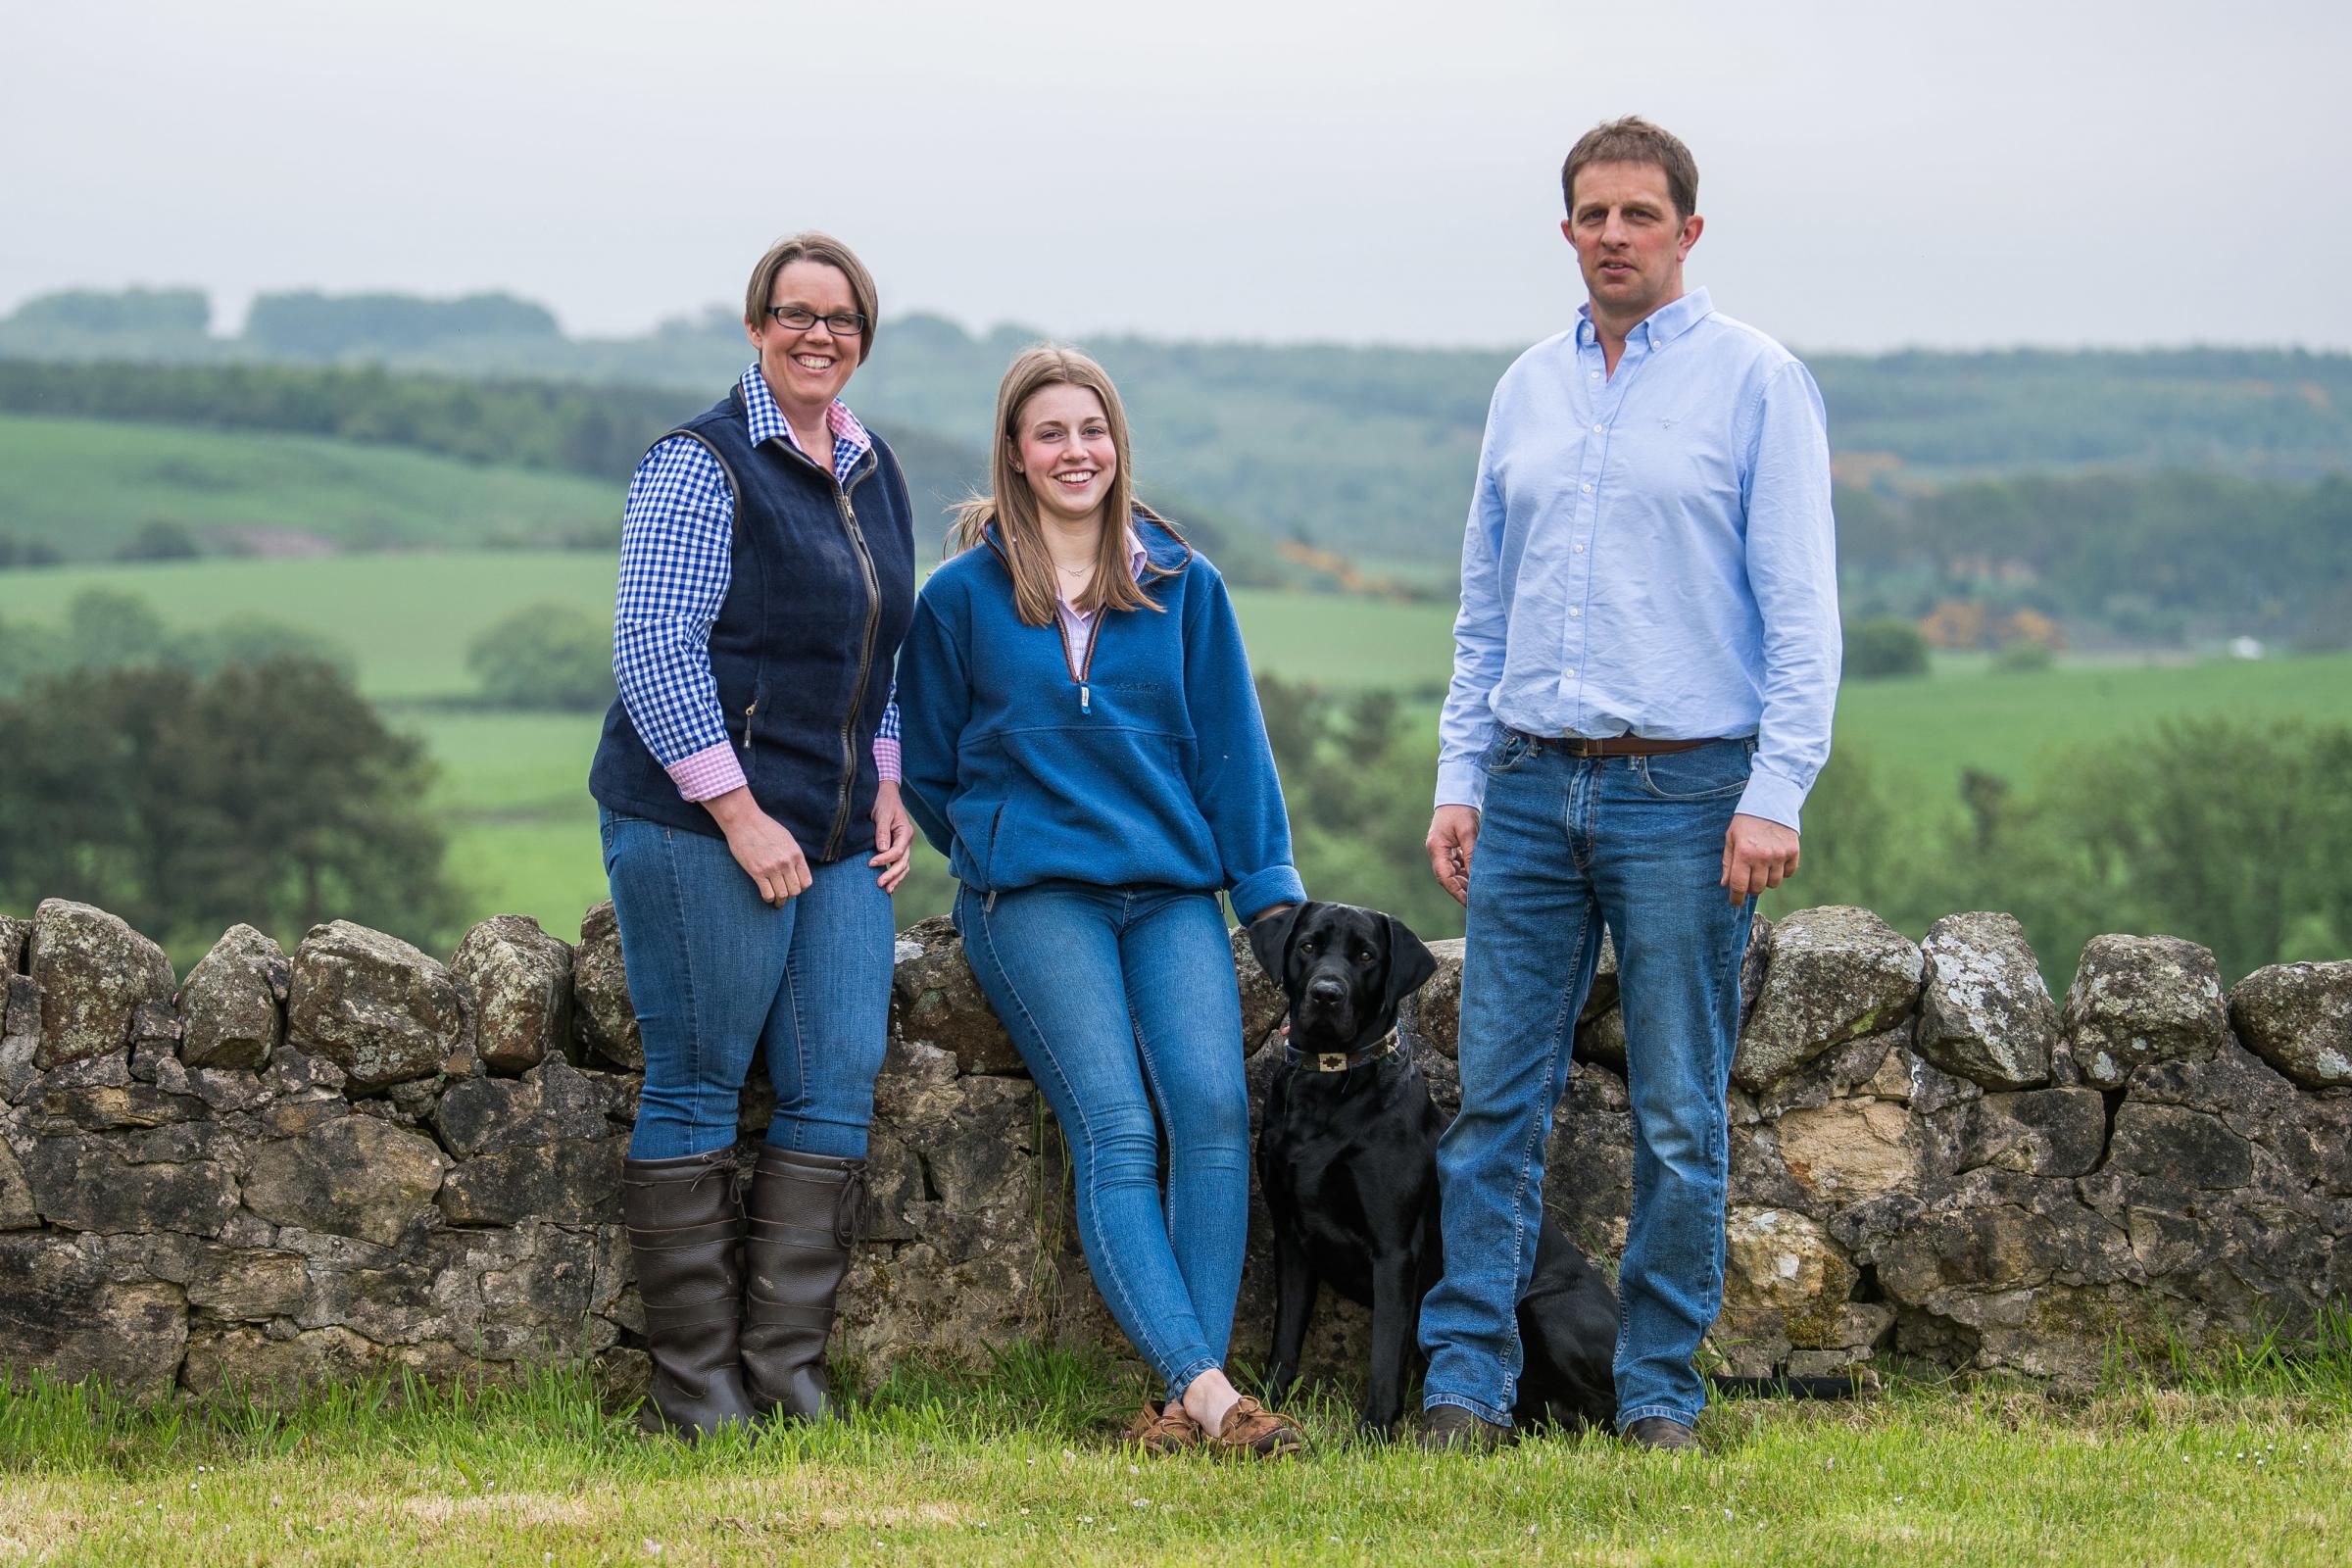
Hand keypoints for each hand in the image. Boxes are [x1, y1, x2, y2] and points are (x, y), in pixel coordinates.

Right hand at [702, 787, 809, 905]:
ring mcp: (772, 868)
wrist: (744, 821)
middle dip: (790, 896)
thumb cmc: (764, 827)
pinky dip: (768, 899)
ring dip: (780, 901)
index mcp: (796, 854)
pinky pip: (767, 894)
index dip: (801, 889)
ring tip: (776, 902)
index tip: (794, 889)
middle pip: (795, 891)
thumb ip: (793, 854)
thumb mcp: (786, 838)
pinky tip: (766, 897)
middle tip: (784, 897)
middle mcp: (786, 862)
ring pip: (782, 895)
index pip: (806, 881)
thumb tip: (796, 869)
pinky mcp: (757, 871)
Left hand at [870, 780, 913, 893]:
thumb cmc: (882, 802)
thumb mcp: (882, 813)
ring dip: (895, 878)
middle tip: (879, 884)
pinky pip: (899, 864)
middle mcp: (906, 840)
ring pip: (904, 866)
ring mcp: (902, 845)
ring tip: (886, 890)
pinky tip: (889, 885)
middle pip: (903, 862)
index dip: (885, 859)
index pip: (898, 851)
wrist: (884, 794)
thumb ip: (882, 831)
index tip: (870, 863)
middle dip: (891, 874)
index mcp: (905, 832)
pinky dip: (895, 875)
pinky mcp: (896, 848)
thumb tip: (882, 849)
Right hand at [1426, 805, 1480, 905]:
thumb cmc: (1461, 811)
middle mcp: (1437, 852)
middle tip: (1478, 901)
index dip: (1457, 892)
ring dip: (1465, 883)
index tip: (1470, 902)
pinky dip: (1467, 873)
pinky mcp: (1450, 849)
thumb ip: (1471, 854)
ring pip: (1453, 873)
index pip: (1445, 877)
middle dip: (1462, 891)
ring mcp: (1443, 851)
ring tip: (1481, 892)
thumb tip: (1477, 876)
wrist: (1457, 795)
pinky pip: (1458, 866)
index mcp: (1437, 849)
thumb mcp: (1468, 832)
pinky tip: (1479, 878)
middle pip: (1448, 878)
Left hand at [1721, 813, 1798, 903]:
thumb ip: (1728, 863)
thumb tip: (1726, 885)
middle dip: (1750, 887)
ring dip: (1766, 880)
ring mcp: (1780, 855)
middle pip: (1757, 888)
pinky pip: (1788, 873)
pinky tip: (1775, 862)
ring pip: (1773, 883)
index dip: (1736, 898)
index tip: (1735, 902)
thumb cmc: (1746, 822)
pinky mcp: (1793, 852)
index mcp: (1744, 853)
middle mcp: (1763, 856)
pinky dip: (1782, 872)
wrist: (1770, 802)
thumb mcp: (1731, 839)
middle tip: (1748, 878)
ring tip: (1762, 867)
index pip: (1739, 885)